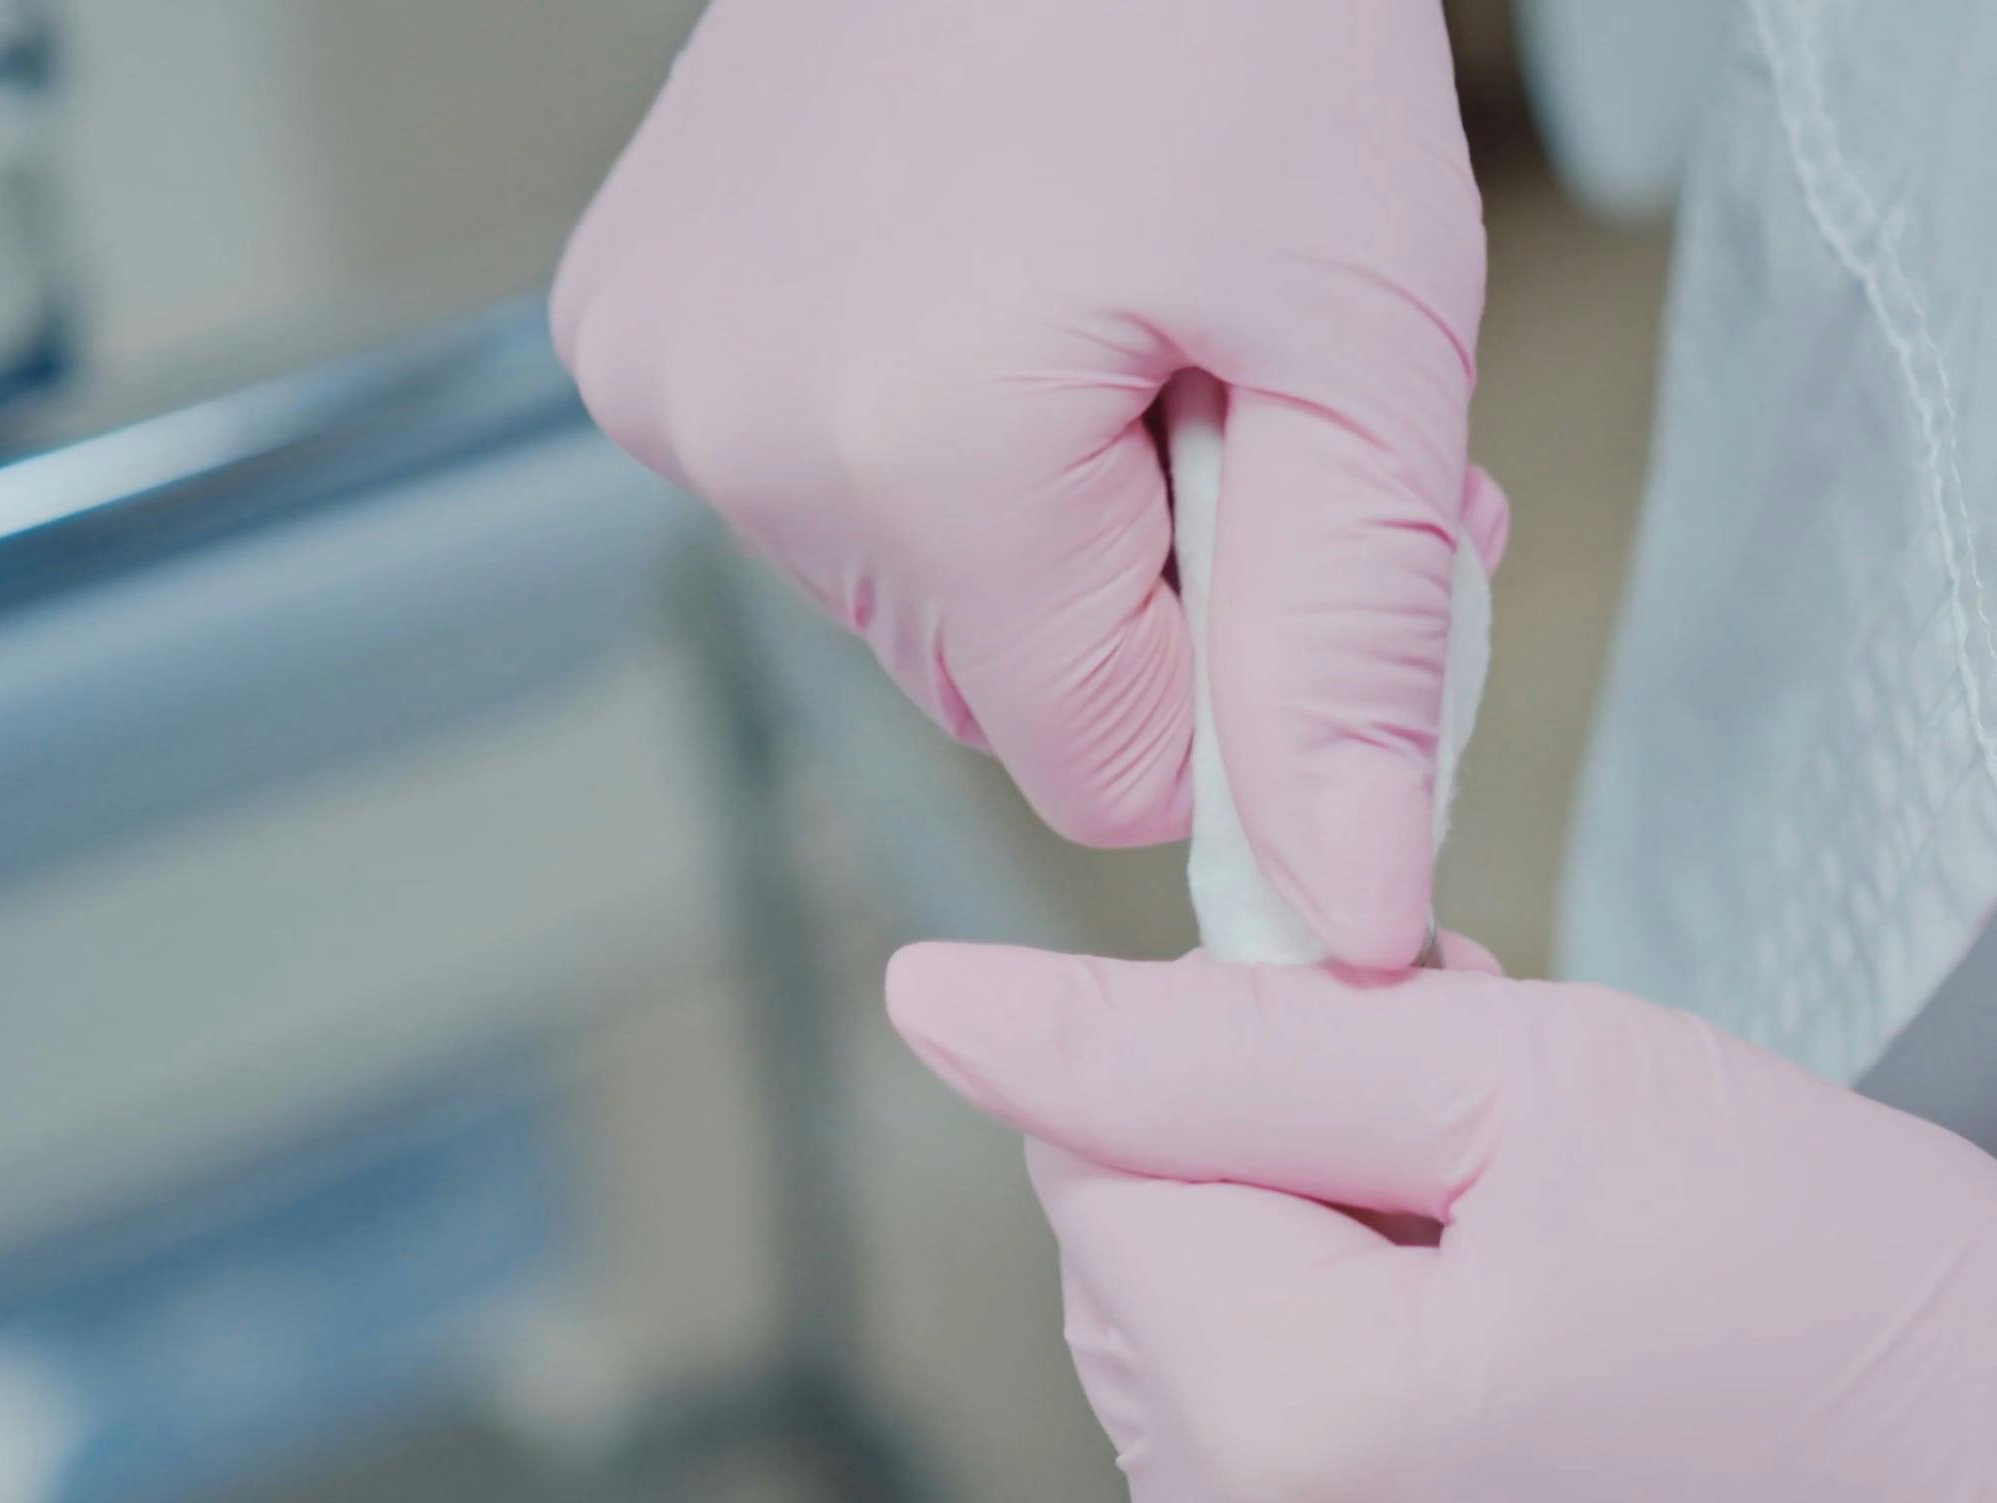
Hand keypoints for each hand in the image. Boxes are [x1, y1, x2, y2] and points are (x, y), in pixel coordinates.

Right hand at [556, 0, 1500, 967]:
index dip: (1237, 674)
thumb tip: (1347, 917)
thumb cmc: (1232, 4)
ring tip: (1111, 293)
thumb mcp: (1367, 338)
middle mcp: (730, 430)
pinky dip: (928, 420)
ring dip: (1041, 500)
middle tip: (1226, 371)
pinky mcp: (629, 316)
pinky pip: (820, 479)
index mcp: (909, 450)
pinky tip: (993, 266)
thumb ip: (1350, 654)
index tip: (1297, 501)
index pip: (1100, 771)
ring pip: (915, 590)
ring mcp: (657, 367)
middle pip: (1001, 685)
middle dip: (1145, 578)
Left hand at [885, 945, 1996, 1502]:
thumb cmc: (1856, 1295)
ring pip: (1203, 1451)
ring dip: (1325, 1366)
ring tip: (1551, 1353)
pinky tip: (1541, 1486)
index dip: (1269, 1093)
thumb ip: (1216, 1043)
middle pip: (1139, 1316)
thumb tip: (939, 1013)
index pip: (1104, 1167)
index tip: (1436, 1094)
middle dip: (1288, 1228)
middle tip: (1521, 1217)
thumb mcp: (1545, 1080)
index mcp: (1290, 1424)